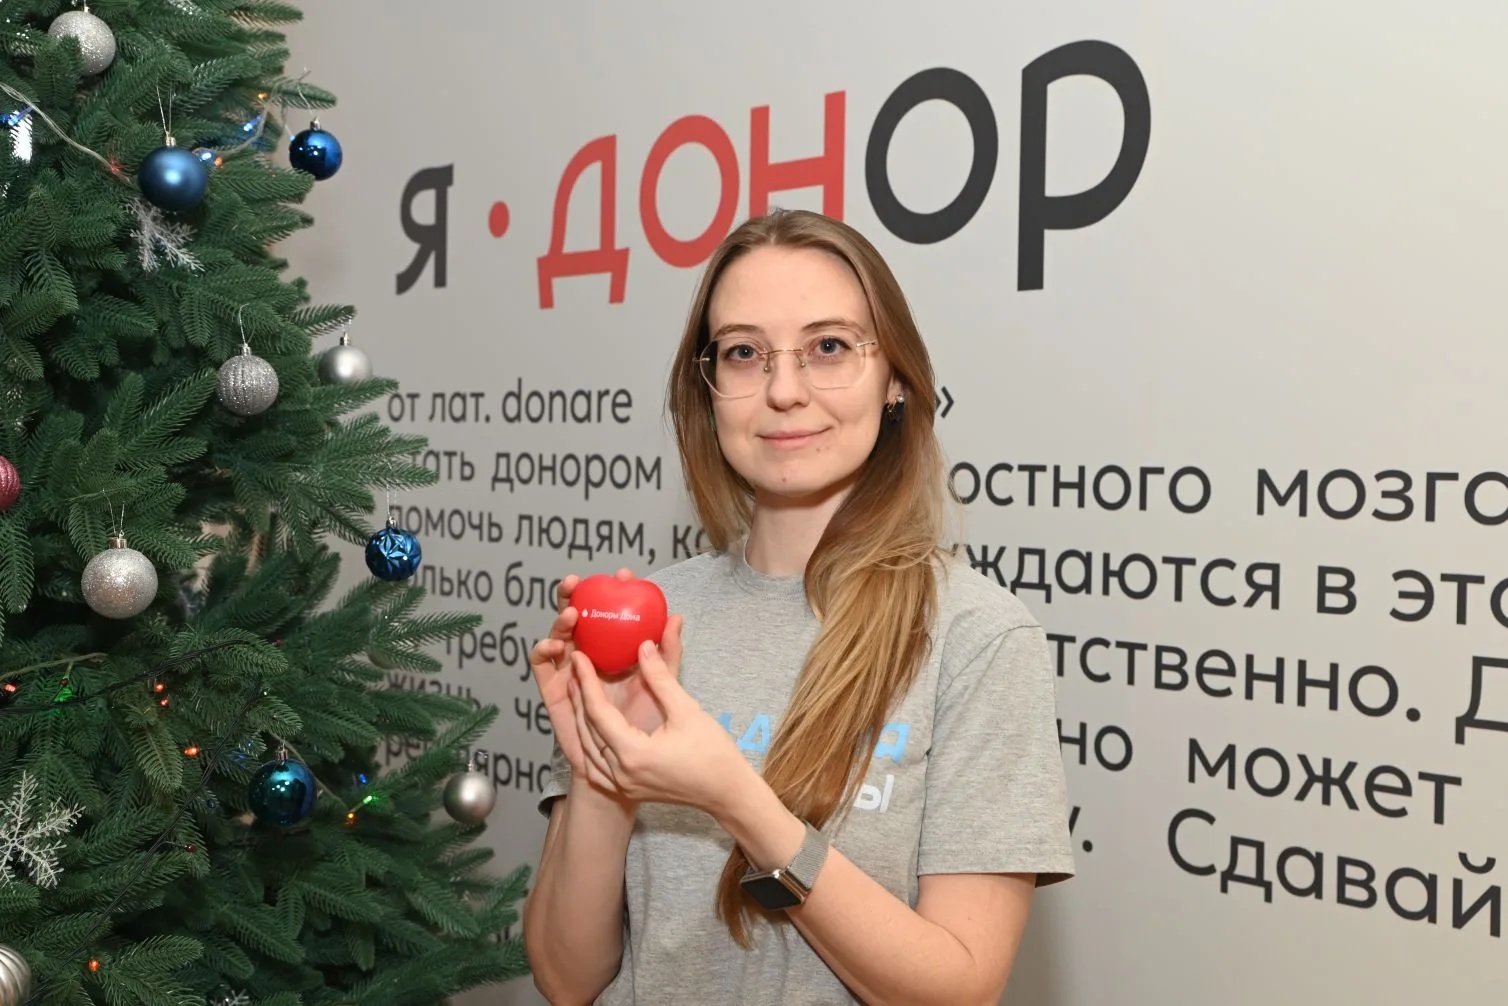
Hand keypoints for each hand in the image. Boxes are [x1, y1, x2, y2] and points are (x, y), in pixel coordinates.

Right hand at [529, 569, 674, 782]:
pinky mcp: (553, 688)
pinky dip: (543, 650)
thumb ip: (668, 654)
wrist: (628, 762)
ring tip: (570, 614)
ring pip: (558, 636)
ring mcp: (568, 669)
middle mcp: (589, 653)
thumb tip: (676, 616)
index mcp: (613, 648)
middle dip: (574, 595)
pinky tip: (554, 644)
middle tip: (578, 581)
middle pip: (577, 617)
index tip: (623, 576)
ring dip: (559, 621)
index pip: (609, 612)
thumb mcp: (663, 684)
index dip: (613, 590)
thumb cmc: (646, 723)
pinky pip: (542, 665)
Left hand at [568, 626, 742, 813]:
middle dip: (578, 697)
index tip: (579, 657)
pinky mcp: (628, 789)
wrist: (727, 791)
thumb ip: (660, 678)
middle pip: (587, 730)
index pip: (598, 712)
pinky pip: (597, 765)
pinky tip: (589, 727)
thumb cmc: (713, 752)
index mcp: (633, 753)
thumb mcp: (687, 710)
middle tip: (574, 668)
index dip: (586, 682)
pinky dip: (590, 743)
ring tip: (578, 690)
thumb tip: (644, 646)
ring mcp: (623, 784)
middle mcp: (621, 773)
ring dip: (580, 719)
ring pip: (588, 749)